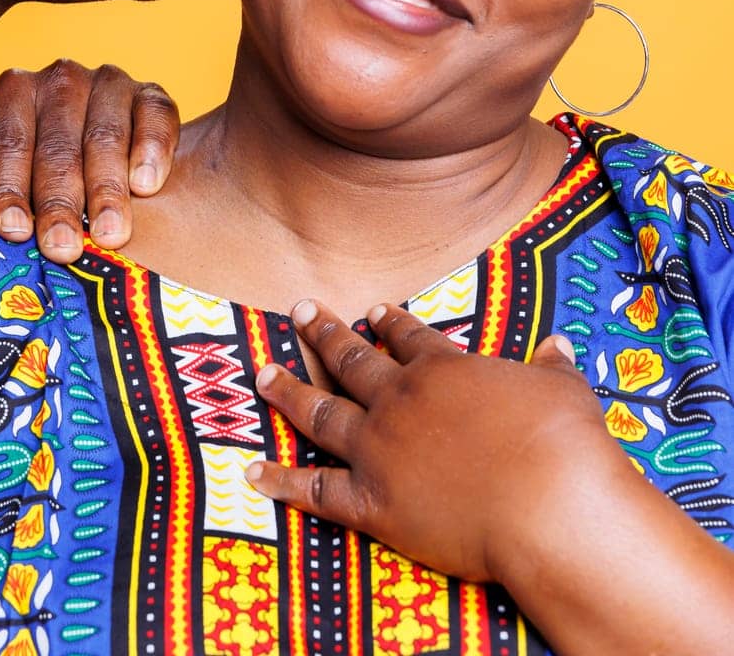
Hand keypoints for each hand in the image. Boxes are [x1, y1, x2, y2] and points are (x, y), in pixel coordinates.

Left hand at [0, 60, 179, 257]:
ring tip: (108, 235)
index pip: (8, 141)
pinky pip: (154, 116)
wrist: (92, 147)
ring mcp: (108, 81)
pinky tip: (146, 186)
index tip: (15, 231)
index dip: (9, 187)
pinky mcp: (150, 93)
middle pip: (58, 145)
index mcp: (12, 91)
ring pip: (105, 136)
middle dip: (59, 201)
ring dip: (107, 189)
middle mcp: (60, 78)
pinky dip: (150, 150)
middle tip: (63, 248)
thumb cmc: (32, 168)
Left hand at [248, 298, 619, 584]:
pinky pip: (315, 491)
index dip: (386, 321)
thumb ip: (551, 367)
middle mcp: (400, 401)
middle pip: (352, 360)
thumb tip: (558, 344)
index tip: (370, 310)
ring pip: (321, 413)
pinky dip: (281, 482)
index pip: (406, 336)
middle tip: (301, 310)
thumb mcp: (563, 390)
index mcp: (442, 369)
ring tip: (263, 372)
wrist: (549, 507)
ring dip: (289, 391)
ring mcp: (379, 450)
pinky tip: (252, 473)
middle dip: (325, 333)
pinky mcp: (371, 503)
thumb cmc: (564, 446)